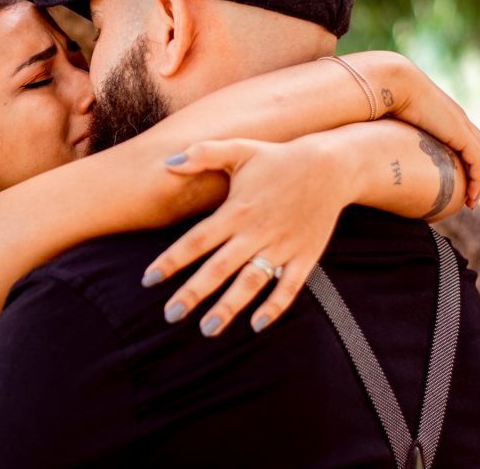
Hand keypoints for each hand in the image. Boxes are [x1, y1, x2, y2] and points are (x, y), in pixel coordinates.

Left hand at [144, 136, 348, 336]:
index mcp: (236, 210)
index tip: (148, 280)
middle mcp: (257, 232)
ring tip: (207, 329)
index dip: (171, 260)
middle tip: (170, 316)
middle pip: (219, 268)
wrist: (331, 166)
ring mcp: (282, 246)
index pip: (196, 240)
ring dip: (229, 307)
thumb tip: (168, 161)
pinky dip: (275, 307)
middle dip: (193, 293)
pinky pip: (289, 287)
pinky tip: (256, 326)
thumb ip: (203, 154)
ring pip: (251, 283)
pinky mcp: (305, 256)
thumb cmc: (277, 158)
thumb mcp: (239, 149)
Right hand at [351, 51, 479, 206]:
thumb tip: (366, 145)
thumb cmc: (380, 99)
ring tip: (471, 200)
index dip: (465, 159)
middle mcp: (457, 118)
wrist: (391, 82)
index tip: (456, 180)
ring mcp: (461, 125)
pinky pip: (478, 162)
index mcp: (442, 113)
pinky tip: (470, 196)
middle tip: (469, 195)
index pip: (465, 137)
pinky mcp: (460, 134)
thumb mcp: (386, 118)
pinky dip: (479, 179)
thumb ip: (386, 131)